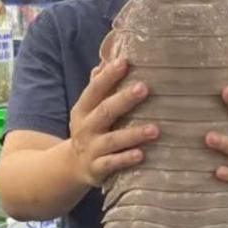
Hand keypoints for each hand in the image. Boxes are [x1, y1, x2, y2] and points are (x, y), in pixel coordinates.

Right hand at [68, 58, 157, 186]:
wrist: (71, 166)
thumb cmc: (90, 129)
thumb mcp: (88, 108)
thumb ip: (98, 86)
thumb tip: (107, 58)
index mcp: (83, 109)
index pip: (95, 89)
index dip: (109, 76)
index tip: (125, 62)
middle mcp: (85, 128)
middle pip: (105, 111)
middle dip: (124, 100)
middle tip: (144, 88)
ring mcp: (91, 149)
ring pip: (113, 140)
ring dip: (134, 134)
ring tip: (156, 129)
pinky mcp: (97, 169)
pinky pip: (112, 164)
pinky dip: (125, 159)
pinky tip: (141, 155)